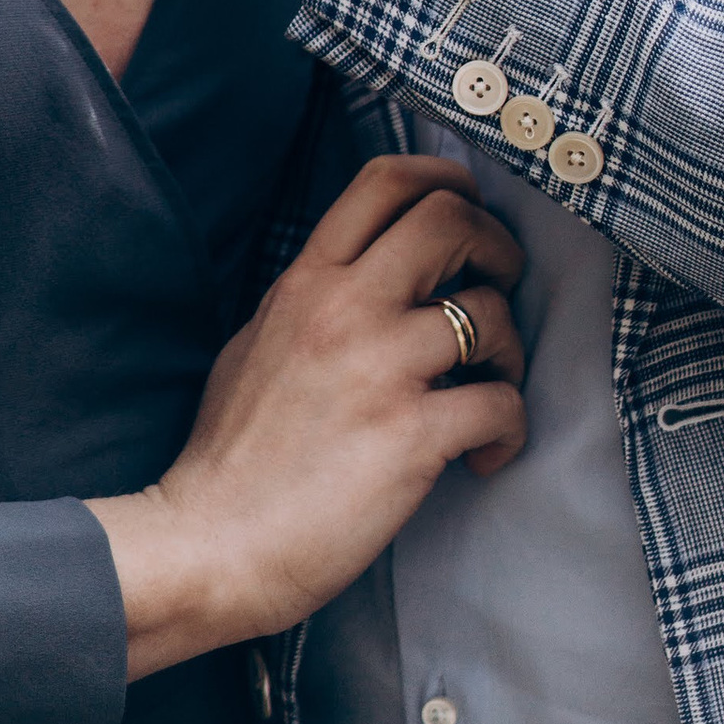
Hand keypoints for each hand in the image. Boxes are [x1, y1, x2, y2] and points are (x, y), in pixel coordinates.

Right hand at [85, 158, 526, 677]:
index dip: (446, 181)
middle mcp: (344, 308)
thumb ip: (313, 299)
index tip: (469, 207)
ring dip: (510, 349)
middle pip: (450, 221)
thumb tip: (364, 278)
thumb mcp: (258, 341)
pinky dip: (508, 428)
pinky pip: (500, 404)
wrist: (212, 542)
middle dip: (496, 245)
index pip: (384, 182)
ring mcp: (380, 368)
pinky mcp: (412, 435)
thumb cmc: (231, 455)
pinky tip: (485, 454)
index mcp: (307, 281)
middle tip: (498, 288)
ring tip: (491, 386)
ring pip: (491, 313)